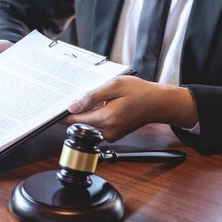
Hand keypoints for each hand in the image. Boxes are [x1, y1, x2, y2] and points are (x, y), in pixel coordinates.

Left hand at [64, 76, 197, 141]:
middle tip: (90, 94)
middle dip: (81, 109)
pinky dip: (98, 114)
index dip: (67, 111)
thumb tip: (71, 107)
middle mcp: (107, 131)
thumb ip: (91, 97)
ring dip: (90, 111)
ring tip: (103, 98)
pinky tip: (107, 104)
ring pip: (89, 123)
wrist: (157, 103)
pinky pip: (98, 125)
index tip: (64, 102)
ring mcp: (110, 135)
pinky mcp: (113, 135)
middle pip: (81, 122)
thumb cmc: (139, 92)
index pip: (75, 120)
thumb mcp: (114, 86)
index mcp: (106, 119)